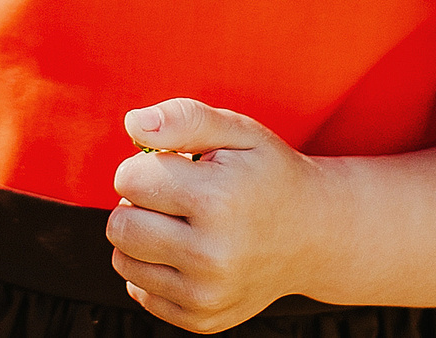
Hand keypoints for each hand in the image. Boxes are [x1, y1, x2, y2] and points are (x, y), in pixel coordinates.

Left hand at [108, 99, 326, 332]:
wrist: (317, 236)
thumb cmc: (269, 175)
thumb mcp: (238, 131)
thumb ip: (184, 118)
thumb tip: (132, 122)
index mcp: (217, 202)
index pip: (128, 179)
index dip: (144, 165)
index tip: (175, 166)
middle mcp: (210, 257)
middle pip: (119, 226)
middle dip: (137, 203)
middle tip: (176, 197)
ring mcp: (206, 295)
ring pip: (123, 261)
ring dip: (142, 238)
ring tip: (181, 224)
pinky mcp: (201, 320)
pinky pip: (140, 291)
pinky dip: (155, 269)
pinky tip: (188, 254)